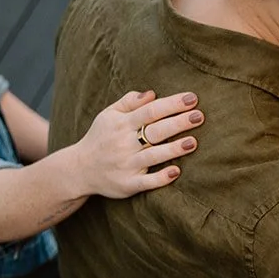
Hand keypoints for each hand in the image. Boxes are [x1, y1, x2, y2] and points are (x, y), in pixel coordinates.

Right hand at [73, 90, 203, 198]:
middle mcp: (124, 143)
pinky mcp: (127, 184)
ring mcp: (126, 165)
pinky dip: (160, 178)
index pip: (150, 111)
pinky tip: (176, 172)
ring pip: (153, 156)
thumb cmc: (101, 137)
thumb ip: (129, 102)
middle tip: (200, 116)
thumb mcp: (108, 115)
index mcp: (121, 124)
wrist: (79, 169)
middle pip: (155, 131)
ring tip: (193, 142)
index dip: (172, 104)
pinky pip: (146, 182)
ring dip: (173, 149)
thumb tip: (152, 93)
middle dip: (178, 123)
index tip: (193, 98)